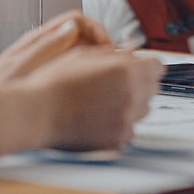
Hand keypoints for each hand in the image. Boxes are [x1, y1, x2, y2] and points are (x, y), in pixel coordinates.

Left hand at [0, 10, 112, 86]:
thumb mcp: (24, 65)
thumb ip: (49, 44)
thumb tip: (74, 26)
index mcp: (40, 38)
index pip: (78, 20)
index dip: (97, 30)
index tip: (107, 49)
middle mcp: (45, 45)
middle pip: (84, 34)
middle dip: (102, 47)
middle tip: (113, 66)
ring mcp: (48, 61)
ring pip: (82, 52)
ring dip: (97, 61)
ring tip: (107, 78)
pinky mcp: (50, 77)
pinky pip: (75, 69)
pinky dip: (88, 74)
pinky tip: (93, 90)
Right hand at [30, 47, 162, 150]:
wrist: (36, 114)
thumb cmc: (56, 82)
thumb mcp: (86, 56)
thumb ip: (116, 55)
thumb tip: (134, 54)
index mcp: (127, 71)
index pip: (158, 66)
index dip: (146, 65)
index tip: (136, 68)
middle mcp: (132, 95)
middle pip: (152, 88)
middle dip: (140, 83)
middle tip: (114, 84)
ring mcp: (126, 120)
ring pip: (143, 109)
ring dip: (131, 103)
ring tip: (103, 101)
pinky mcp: (118, 139)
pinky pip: (130, 129)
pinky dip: (120, 123)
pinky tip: (98, 117)